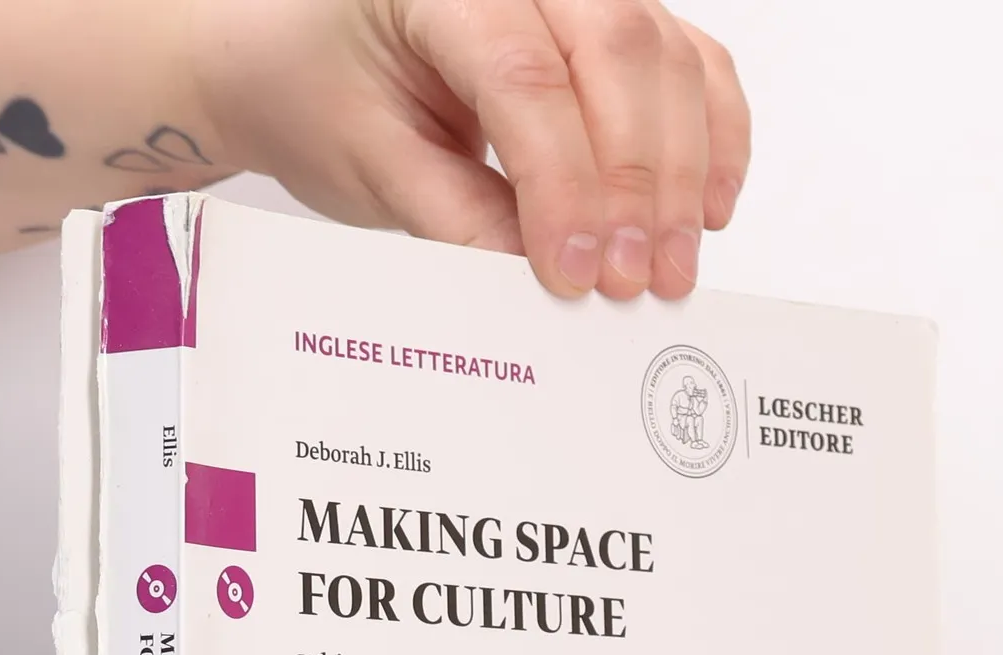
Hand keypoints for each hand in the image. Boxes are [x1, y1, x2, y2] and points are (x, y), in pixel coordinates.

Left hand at [187, 0, 749, 298]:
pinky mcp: (608, 19)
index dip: (561, 186)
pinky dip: (710, 134)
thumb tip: (541, 276)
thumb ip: (456, 217)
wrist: (292, 51)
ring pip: (664, 56)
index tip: (572, 274)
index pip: (524, 78)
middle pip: (616, 52)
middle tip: (634, 281)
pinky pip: (686, 60)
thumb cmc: (316, 86)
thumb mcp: (368, 163)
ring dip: (683, 171)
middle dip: (637, 182)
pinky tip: (706, 207)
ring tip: (669, 267)